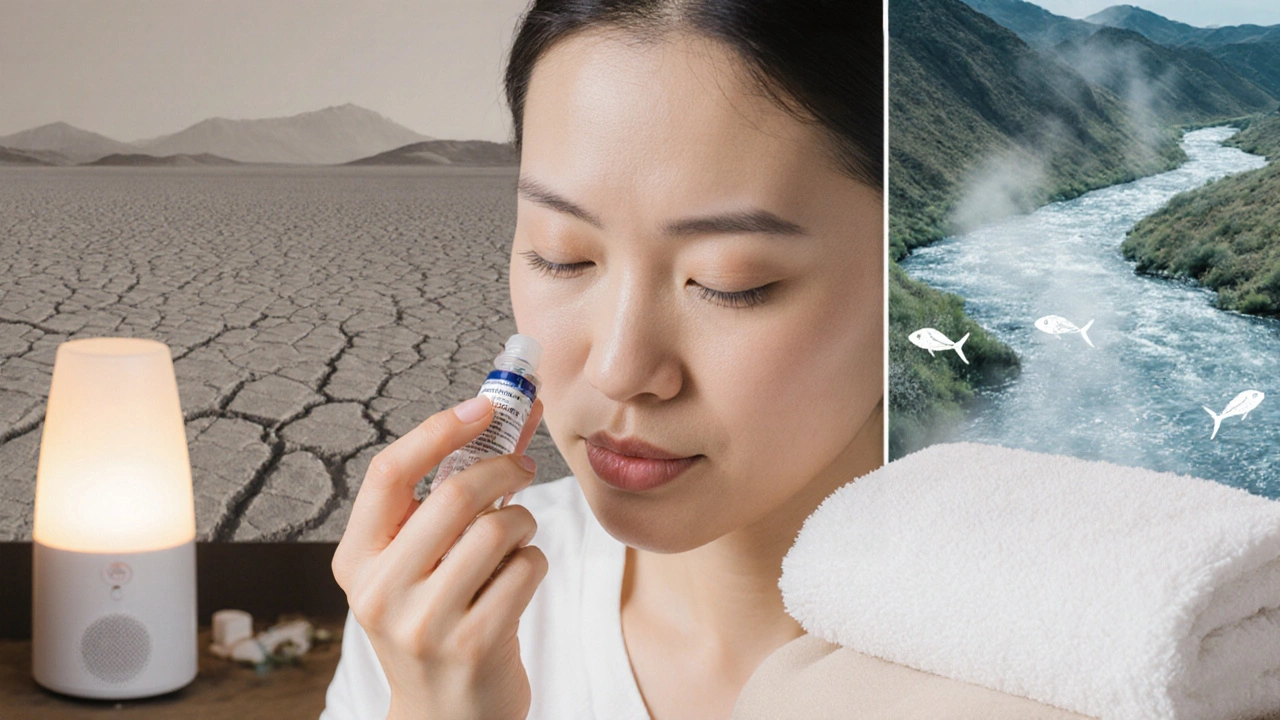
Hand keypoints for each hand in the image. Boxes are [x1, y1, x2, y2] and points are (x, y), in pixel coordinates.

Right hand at [331, 395, 546, 719]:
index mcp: (356, 560)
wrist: (444, 716)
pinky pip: (526, 568)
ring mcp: (424, 622)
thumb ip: (444, 498)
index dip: (439, 429)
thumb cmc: (435, 621)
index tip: (484, 404)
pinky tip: (518, 581)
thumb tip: (504, 413)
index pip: (387, 473)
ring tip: (516, 539)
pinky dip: (534, 563)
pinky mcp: (473, 644)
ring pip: (498, 528)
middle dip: (504, 466)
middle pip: (455, 493)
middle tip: (523, 465)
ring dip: (522, 522)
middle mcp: (380, 591)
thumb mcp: (416, 565)